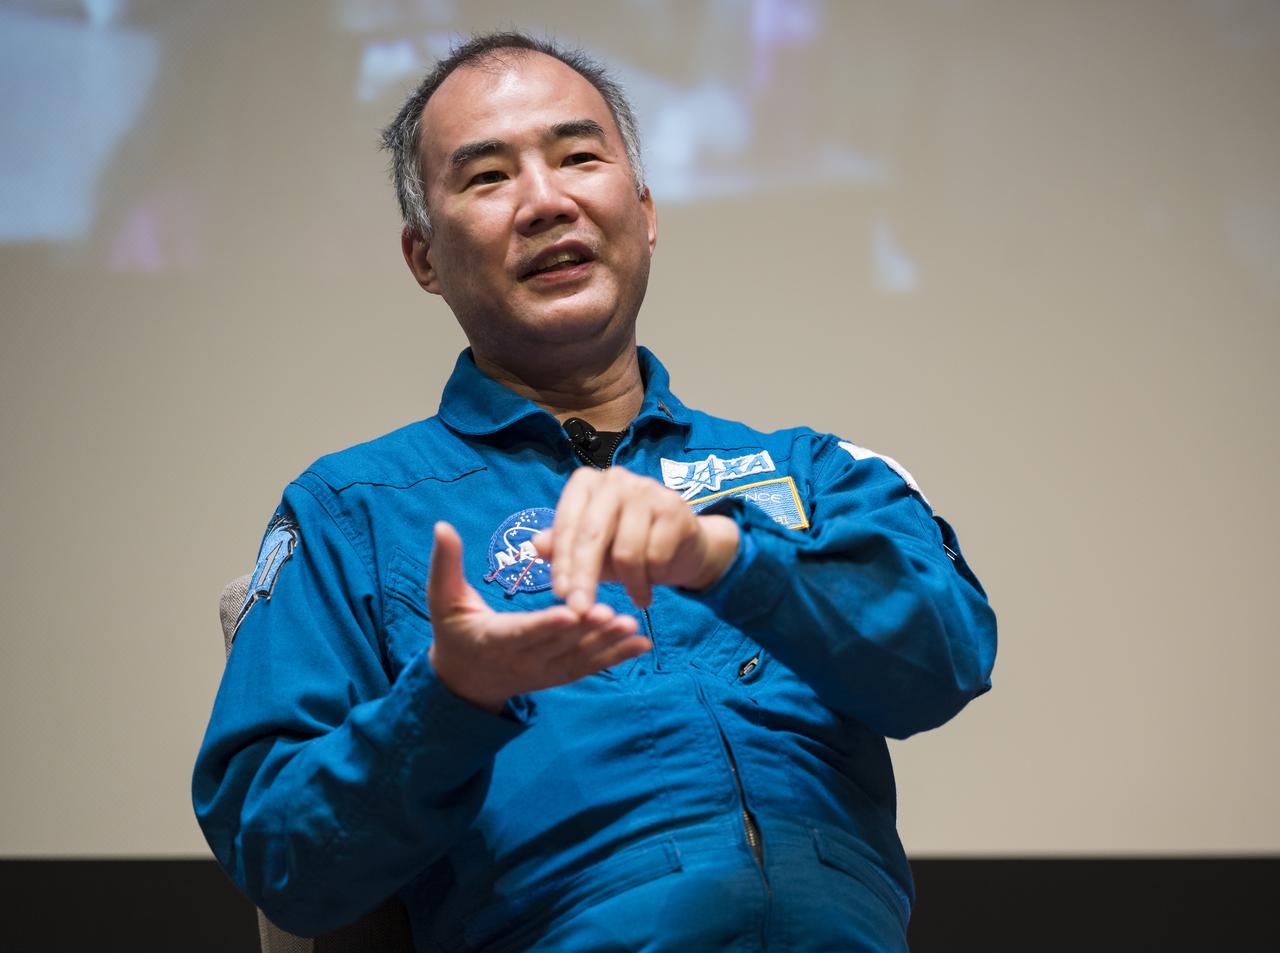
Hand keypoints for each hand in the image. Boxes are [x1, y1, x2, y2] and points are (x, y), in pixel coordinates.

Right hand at [426, 522, 650, 712]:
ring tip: (631, 626)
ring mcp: (543, 672)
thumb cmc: (453, 630)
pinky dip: (615, 657)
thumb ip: (445, 563)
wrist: (465, 680)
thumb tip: (442, 526)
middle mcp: (521, 660)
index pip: (522, 632)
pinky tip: (641, 643)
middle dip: (585, 630)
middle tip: (611, 612)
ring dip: (606, 644)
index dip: (545, 624)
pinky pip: (589, 667)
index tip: (569, 612)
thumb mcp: (442, 598)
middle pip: (557, 645)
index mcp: (493, 639)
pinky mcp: (558, 675)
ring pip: (577, 658)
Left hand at [534, 467, 739, 613]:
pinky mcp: (673, 507)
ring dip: (630, 585)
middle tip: (581, 612)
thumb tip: (536, 545)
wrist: (683, 546)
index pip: (567, 524)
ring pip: (626, 551)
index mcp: (586, 483)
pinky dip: (653, 578)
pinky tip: (656, 581)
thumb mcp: (591, 551)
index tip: (559, 595)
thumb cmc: (627, 546)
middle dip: (584, 578)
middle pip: (592, 535)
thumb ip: (563, 548)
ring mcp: (646, 489)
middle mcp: (614, 478)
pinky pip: (655, 556)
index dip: (561, 562)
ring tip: (637, 597)